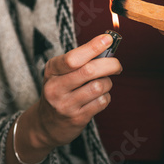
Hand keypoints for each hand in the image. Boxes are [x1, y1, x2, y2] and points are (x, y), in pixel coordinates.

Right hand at [33, 34, 121, 148]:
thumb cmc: (59, 91)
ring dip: (108, 83)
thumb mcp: (60, 73)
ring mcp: (65, 105)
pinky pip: (101, 102)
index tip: (108, 39)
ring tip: (104, 83)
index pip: (73, 58)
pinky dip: (106, 96)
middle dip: (110, 64)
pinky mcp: (77, 118)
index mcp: (52, 70)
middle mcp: (55, 88)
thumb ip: (80, 60)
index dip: (93, 47)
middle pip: (89, 71)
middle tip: (117, 65)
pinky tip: (100, 96)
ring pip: (99, 87)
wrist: (46, 124)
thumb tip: (106, 45)